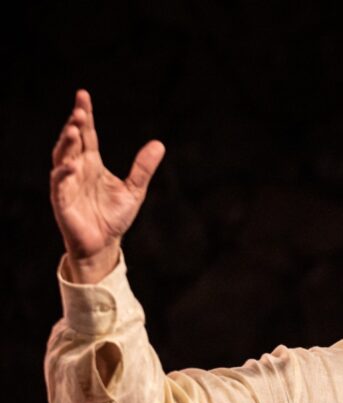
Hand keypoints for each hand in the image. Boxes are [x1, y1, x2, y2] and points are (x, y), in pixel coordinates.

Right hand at [50, 89, 164, 283]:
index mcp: (93, 163)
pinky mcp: (62, 202)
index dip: (84, 115)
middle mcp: (77, 169)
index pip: (87, 134)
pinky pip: (60, 185)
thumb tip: (159, 143)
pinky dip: (63, 175)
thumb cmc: (114, 216)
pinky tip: (70, 166)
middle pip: (73, 142)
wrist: (104, 244)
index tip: (83, 95)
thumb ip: (143, 167)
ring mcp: (67, 184)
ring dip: (66, 144)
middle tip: (79, 110)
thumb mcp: (134, 189)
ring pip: (62, 158)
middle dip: (74, 125)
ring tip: (73, 129)